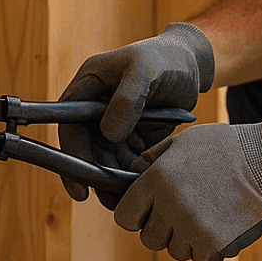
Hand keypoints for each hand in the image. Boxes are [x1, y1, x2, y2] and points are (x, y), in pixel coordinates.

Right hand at [58, 22, 214, 207]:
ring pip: (106, 160)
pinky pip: (126, 161)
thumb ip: (128, 97)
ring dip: (115, 181)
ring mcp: (112, 123)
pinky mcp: (131, 136)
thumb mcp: (147, 69)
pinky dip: (132, 175)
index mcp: (88, 86)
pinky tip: (144, 188)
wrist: (192, 65)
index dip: (71, 157)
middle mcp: (95, 107)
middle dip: (96, 177)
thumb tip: (108, 133)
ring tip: (129, 200)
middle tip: (111, 201)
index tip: (80, 185)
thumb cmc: (166, 59)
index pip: (69, 126)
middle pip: (86, 149)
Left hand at [113, 106, 261, 260]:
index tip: (147, 213)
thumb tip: (130, 174)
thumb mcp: (183, 141)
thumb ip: (152, 159)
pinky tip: (221, 228)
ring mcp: (192, 228)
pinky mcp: (215, 244)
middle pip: (149, 239)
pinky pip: (201, 260)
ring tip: (208, 216)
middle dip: (162, 230)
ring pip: (176, 251)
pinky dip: (210, 250)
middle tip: (181, 215)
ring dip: (188, 240)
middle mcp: (169, 206)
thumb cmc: (225, 147)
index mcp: (156, 180)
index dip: (135, 216)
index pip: (125, 217)